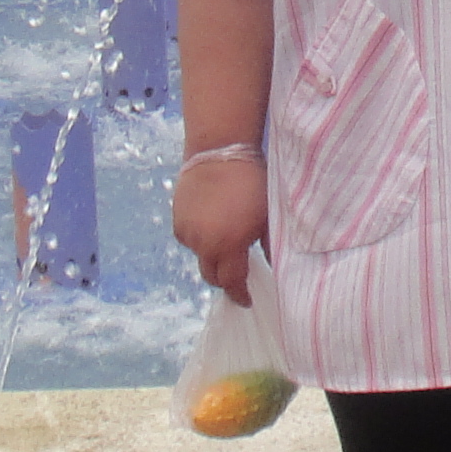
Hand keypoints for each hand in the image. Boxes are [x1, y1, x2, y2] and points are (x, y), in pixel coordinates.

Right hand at [174, 158, 268, 303]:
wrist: (220, 151)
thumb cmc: (251, 182)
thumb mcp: (268, 216)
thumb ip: (269, 246)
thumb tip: (273, 267)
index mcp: (228, 246)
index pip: (232, 283)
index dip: (239, 295)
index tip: (246, 300)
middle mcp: (203, 244)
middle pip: (212, 276)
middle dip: (225, 279)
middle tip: (238, 275)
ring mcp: (187, 232)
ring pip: (200, 256)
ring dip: (213, 256)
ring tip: (227, 239)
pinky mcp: (177, 219)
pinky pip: (190, 239)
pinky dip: (201, 239)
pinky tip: (213, 223)